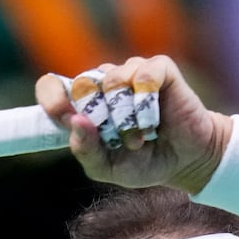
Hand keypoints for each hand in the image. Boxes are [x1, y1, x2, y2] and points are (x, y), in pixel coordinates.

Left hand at [35, 54, 231, 194]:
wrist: (186, 161)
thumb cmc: (144, 162)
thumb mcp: (108, 168)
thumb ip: (86, 151)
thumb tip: (75, 121)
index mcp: (86, 106)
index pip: (52, 86)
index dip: (52, 98)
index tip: (63, 117)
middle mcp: (105, 84)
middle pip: (84, 84)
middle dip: (99, 118)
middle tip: (117, 139)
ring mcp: (131, 73)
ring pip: (113, 81)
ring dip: (126, 117)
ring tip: (139, 137)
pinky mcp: (158, 69)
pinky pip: (142, 75)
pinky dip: (146, 103)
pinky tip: (154, 121)